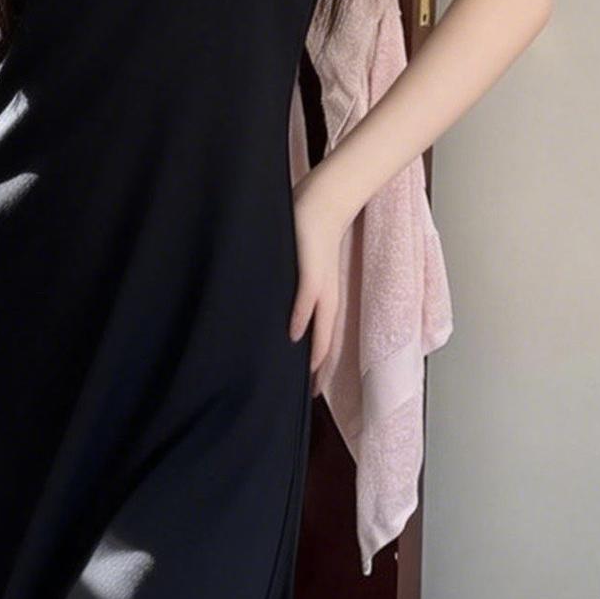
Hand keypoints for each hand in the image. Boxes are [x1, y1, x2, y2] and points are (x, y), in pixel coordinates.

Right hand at [288, 169, 349, 388]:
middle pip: (324, 343)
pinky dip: (301, 320)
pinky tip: (293, 336)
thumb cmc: (309, 231)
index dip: (315, 366)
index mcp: (323, 297)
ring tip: (301, 379)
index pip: (321, 340)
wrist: (326, 201)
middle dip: (315, 371)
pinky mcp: (313, 271)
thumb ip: (291, 286)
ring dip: (312, 354)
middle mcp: (325, 297)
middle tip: (305, 397)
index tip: (306, 391)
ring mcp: (321, 285)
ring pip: (321, 329)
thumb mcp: (299, 265)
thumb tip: (273, 304)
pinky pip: (308, 300)